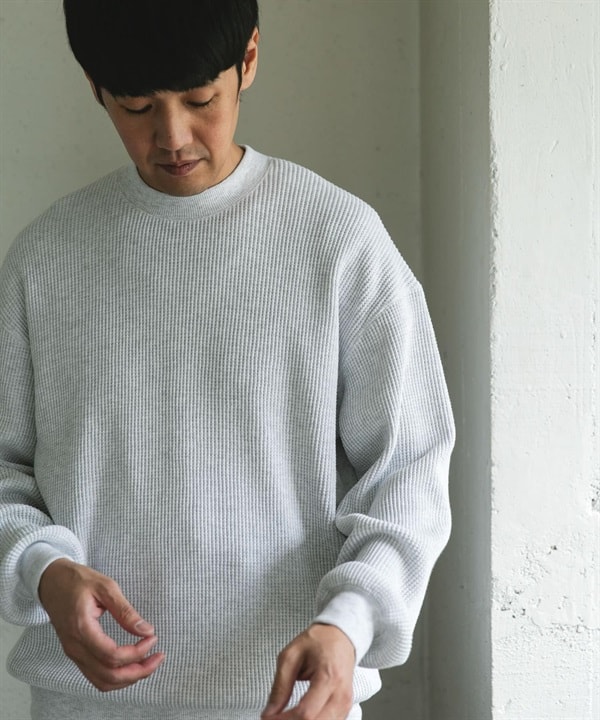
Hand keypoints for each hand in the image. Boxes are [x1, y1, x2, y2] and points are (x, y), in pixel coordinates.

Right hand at [38, 558, 164, 691]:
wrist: (51, 582)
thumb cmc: (77, 580)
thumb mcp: (105, 587)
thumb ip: (125, 611)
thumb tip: (146, 630)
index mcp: (81, 628)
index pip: (111, 655)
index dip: (136, 652)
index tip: (153, 638)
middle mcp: (75, 647)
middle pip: (108, 676)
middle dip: (137, 672)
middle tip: (158, 658)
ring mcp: (73, 653)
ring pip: (102, 681)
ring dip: (128, 678)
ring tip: (149, 663)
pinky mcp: (76, 654)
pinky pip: (96, 675)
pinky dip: (116, 676)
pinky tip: (132, 663)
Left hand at [262, 623, 355, 719]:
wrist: (340, 636)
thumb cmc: (318, 641)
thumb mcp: (291, 655)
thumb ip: (280, 686)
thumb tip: (269, 713)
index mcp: (328, 677)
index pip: (305, 713)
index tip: (268, 718)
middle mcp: (341, 695)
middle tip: (275, 719)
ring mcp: (346, 704)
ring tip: (284, 718)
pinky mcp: (345, 709)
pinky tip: (297, 719)